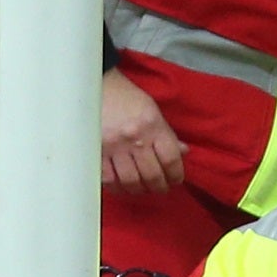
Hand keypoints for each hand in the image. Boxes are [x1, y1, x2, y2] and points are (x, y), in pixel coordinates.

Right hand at [101, 68, 186, 193]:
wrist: (93, 86)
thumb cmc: (125, 98)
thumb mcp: (152, 111)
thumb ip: (167, 134)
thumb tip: (183, 152)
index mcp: (152, 125)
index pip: (171, 159)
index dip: (176, 175)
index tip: (175, 180)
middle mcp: (134, 138)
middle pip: (153, 175)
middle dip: (160, 186)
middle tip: (160, 188)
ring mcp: (114, 146)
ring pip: (131, 181)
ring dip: (140, 190)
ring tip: (143, 188)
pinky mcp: (95, 152)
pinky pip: (109, 179)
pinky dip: (118, 187)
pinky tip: (122, 185)